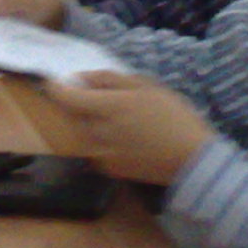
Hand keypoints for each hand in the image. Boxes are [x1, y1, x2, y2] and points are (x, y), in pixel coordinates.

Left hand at [42, 71, 214, 185]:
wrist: (192, 160)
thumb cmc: (173, 116)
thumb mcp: (145, 87)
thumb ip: (109, 80)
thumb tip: (81, 78)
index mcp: (106, 108)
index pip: (64, 97)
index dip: (55, 87)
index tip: (55, 80)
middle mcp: (97, 133)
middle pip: (73, 115)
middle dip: (80, 103)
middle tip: (103, 97)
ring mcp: (101, 154)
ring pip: (83, 132)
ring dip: (91, 122)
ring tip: (120, 117)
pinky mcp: (109, 169)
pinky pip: (95, 148)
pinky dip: (101, 139)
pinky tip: (126, 136)